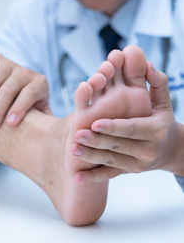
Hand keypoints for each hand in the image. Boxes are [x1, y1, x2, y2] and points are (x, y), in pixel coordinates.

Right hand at [0, 53, 51, 130]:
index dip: (20, 108)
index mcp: (39, 83)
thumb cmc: (28, 106)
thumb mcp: (39, 112)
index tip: (10, 123)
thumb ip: (45, 121)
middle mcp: (25, 71)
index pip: (30, 93)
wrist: (15, 88)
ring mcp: (10, 64)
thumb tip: (52, 136)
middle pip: (10, 88)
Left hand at [71, 63, 183, 182]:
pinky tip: (78, 177)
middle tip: (77, 135)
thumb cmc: (162, 120)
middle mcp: (147, 150)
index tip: (95, 123)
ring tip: (73, 149)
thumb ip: (157, 83)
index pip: (132, 129)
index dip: (113, 127)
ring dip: (91, 156)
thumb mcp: (164, 102)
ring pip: (111, 161)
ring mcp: (138, 164)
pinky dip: (94, 177)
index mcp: (155, 131)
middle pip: (118, 146)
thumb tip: (148, 65)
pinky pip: (110, 174)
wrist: (169, 149)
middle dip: (96, 141)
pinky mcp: (129, 171)